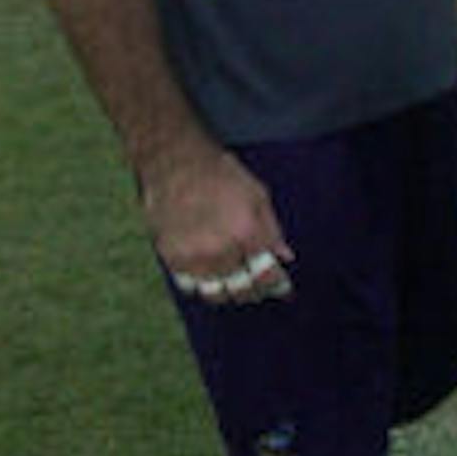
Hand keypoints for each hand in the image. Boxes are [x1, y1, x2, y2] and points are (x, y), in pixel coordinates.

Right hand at [141, 145, 294, 305]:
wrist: (175, 162)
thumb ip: (272, 229)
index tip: (282, 289)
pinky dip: (203, 285)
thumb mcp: (257, 194)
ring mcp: (193, 256)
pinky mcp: (171, 257)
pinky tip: (212, 278)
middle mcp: (219, 249)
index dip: (277, 285)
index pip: (266, 274)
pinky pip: (190, 286)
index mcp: (245, 231)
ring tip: (237, 286)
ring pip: (215, 293)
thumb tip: (285, 256)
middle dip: (255, 291)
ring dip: (229, 293)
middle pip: (242, 288)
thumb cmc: (220, 173)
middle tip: (260, 287)